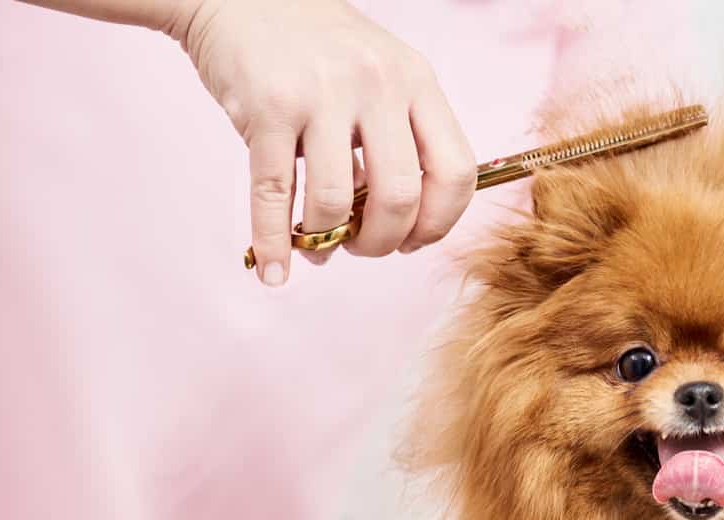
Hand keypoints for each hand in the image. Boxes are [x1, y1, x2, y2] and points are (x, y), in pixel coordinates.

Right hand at [175, 0, 475, 284]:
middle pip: (401, 198)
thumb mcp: (378, 75)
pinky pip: (275, 194)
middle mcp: (377, 84)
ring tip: (318, 245)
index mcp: (416, 81)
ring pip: (337, 202)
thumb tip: (401, 226)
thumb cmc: (314, 47)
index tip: (416, 240)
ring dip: (327, 242)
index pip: (456, 171)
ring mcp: (322, 94)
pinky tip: (274, 268)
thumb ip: (399, 137)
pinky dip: (273, 242)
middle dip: (383, 243)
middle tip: (363, 248)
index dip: (440, 222)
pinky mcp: (266, 107)